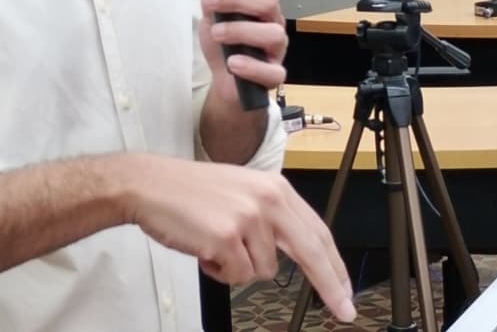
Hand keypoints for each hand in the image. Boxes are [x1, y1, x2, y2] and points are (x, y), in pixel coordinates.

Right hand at [123, 154, 354, 321]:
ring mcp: (248, 219)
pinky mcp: (227, 237)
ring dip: (240, 268)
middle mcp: (267, 200)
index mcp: (274, 187)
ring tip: (215, 244)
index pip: (317, 231)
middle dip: (330, 286)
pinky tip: (204, 250)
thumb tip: (299, 250)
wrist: (150, 185)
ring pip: (264, 271)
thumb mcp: (241, 192)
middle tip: (344, 311)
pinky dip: (220, 272)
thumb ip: (271, 216)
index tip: (346, 289)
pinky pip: (237, 276)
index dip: (334, 264)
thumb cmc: (190, 193)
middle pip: (312, 252)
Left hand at [198, 0, 286, 103]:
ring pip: (273, 34)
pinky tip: (233, 62)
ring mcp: (276, 48)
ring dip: (240, 30)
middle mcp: (273, 20)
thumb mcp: (212, 14)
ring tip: (216, 33)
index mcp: (259, 0)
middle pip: (268, 0)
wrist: (226, 79)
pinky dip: (251, 66)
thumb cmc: (224, 42)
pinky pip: (272, 72)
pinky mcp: (274, 74)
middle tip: (208, 3)